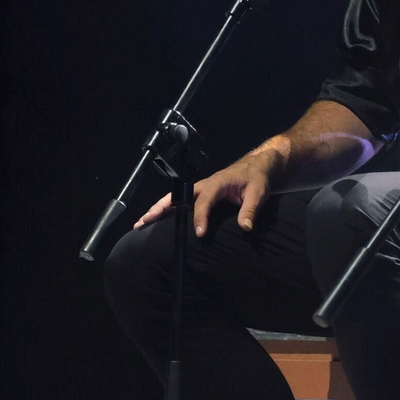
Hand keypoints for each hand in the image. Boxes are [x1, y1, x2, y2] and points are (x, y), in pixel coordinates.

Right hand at [131, 148, 283, 236]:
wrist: (257, 166)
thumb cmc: (257, 178)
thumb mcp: (258, 192)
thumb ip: (251, 209)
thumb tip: (245, 227)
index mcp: (216, 183)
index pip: (204, 202)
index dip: (200, 217)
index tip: (199, 233)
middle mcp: (204, 185)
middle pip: (178, 197)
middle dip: (160, 209)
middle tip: (144, 222)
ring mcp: (200, 189)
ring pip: (174, 199)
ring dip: (157, 210)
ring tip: (140, 223)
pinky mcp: (200, 194)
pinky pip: (180, 202)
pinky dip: (166, 210)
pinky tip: (154, 221)